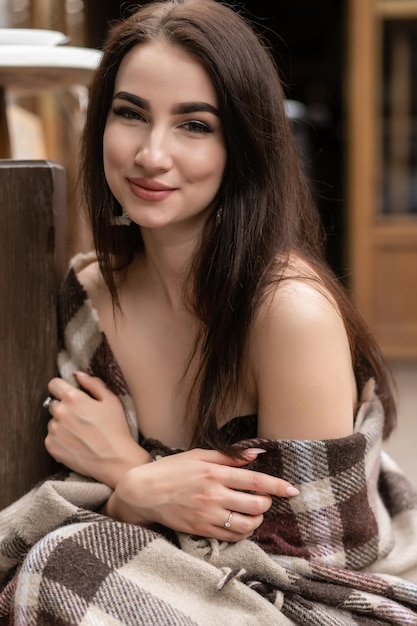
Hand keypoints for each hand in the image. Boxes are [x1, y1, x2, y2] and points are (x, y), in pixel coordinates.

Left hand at [45, 372, 150, 486]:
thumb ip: (93, 383)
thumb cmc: (116, 429)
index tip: (71, 395)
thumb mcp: (111, 400)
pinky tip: (77, 443)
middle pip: (55, 404)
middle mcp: (59, 412)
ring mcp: (54, 431)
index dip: (63, 387)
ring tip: (81, 433)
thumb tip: (78, 375)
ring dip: (63, 424)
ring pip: (53, 421)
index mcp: (73, 398)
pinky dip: (61, 439)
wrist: (115, 460)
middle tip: (82, 418)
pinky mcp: (51, 447)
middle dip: (66, 407)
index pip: (54, 384)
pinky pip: (51, 437)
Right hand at [104, 447, 298, 541]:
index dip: (277, 486)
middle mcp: (214, 495)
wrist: (143, 492)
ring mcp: (208, 515)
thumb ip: (229, 456)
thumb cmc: (172, 469)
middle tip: (264, 499)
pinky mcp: (201, 530)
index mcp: (214, 473)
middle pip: (256, 504)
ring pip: (247, 523)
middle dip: (266, 502)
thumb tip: (256, 454)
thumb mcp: (199, 455)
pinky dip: (243, 530)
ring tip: (254, 511)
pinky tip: (240, 522)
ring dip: (257, 518)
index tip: (293, 490)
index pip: (255, 481)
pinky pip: (232, 536)